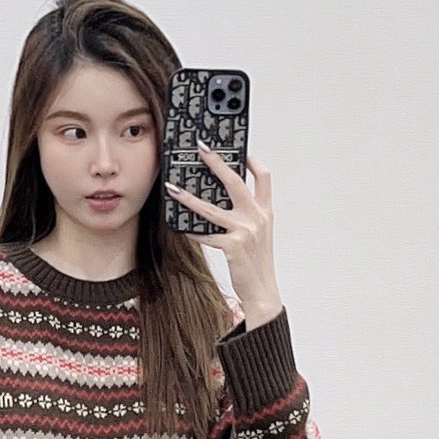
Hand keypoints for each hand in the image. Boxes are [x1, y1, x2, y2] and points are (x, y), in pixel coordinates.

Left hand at [163, 141, 281, 325]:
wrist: (262, 290)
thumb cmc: (257, 261)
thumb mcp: (259, 233)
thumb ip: (247, 214)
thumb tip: (223, 198)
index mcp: (266, 211)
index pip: (264, 177)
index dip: (252, 160)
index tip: (240, 149)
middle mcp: (257, 218)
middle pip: (235, 182)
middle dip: (217, 163)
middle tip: (202, 149)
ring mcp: (245, 231)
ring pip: (211, 209)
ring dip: (188, 198)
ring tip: (172, 188)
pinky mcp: (232, 246)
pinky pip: (206, 235)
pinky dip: (192, 231)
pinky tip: (180, 227)